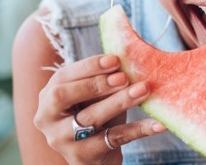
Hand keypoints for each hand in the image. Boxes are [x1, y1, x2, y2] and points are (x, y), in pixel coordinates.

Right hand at [33, 54, 165, 162]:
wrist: (96, 155)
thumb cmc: (97, 115)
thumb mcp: (96, 95)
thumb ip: (104, 77)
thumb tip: (129, 52)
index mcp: (48, 96)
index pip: (62, 77)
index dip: (89, 67)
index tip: (115, 60)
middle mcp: (47, 118)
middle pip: (64, 97)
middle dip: (96, 84)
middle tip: (124, 77)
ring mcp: (61, 139)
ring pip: (89, 118)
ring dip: (118, 102)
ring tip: (143, 90)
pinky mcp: (82, 156)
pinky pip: (114, 139)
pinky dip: (138, 129)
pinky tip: (158, 123)